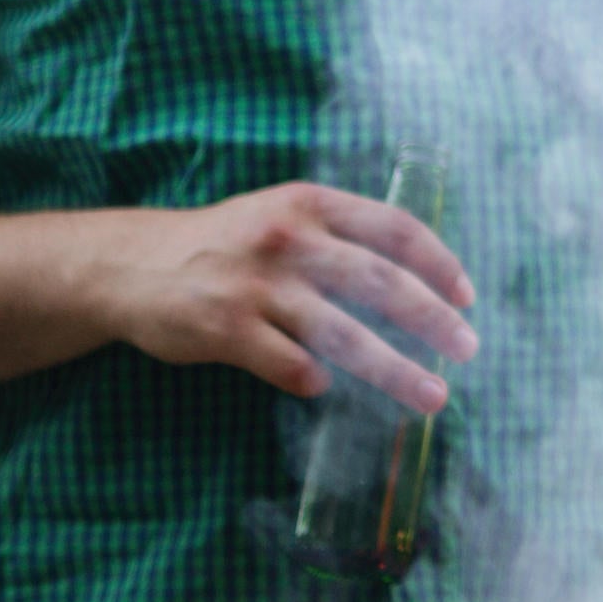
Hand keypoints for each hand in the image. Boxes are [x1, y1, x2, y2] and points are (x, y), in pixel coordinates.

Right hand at [107, 182, 483, 408]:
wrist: (134, 265)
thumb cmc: (226, 243)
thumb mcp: (284, 214)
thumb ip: (341, 236)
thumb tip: (417, 279)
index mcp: (311, 204)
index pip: (395, 228)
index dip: (439, 263)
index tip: (467, 298)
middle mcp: (289, 238)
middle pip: (381, 282)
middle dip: (433, 320)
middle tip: (468, 350)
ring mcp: (257, 286)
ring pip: (344, 334)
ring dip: (395, 370)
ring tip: (432, 398)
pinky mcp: (227, 329)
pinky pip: (291, 365)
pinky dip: (314, 380)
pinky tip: (322, 386)